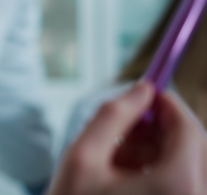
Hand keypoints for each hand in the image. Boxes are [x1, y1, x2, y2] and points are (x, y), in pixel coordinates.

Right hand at [48, 81, 206, 194]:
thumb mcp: (82, 157)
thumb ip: (113, 115)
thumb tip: (140, 90)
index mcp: (177, 185)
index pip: (189, 129)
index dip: (168, 104)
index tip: (148, 91)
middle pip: (192, 148)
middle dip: (161, 130)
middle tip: (128, 125)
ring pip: (186, 166)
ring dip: (157, 152)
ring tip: (117, 158)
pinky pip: (180, 184)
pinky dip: (156, 172)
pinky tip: (125, 176)